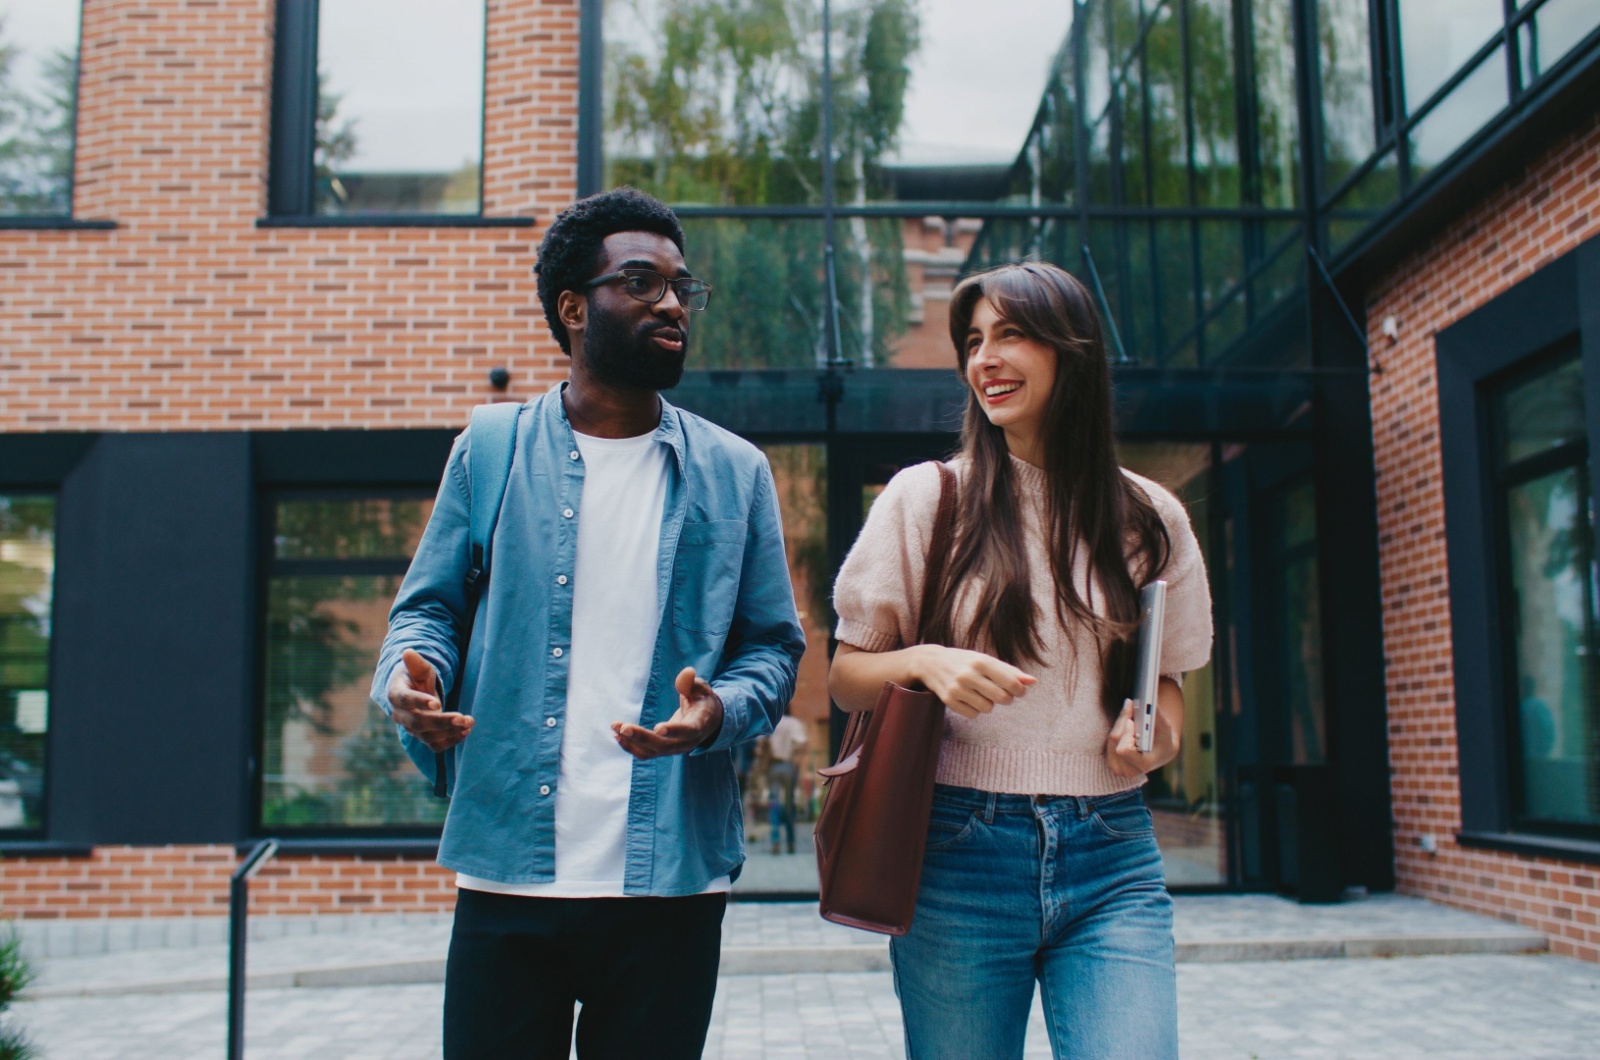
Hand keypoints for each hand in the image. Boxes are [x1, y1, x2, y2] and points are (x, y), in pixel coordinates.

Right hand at [386, 649, 473, 752]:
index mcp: (396, 695)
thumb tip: (408, 652)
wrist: (415, 693)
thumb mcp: (418, 668)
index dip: (420, 702)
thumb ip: (415, 663)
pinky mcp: (423, 737)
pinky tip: (466, 731)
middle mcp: (401, 715)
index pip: (405, 700)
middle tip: (463, 717)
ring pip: (428, 737)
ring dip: (450, 732)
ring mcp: (411, 729)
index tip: (437, 703)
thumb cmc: (416, 677)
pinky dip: (451, 741)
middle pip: (418, 723)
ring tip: (469, 722)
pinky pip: (436, 745)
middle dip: (441, 722)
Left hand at [611, 667, 723, 759]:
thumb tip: (687, 672)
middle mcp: (686, 742)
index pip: (687, 731)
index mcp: (699, 725)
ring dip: (631, 741)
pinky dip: (630, 746)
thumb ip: (691, 683)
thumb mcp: (701, 688)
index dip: (674, 730)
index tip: (658, 728)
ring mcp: (674, 749)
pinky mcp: (663, 750)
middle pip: (664, 745)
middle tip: (623, 728)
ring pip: (651, 751)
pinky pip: (645, 753)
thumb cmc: (701, 700)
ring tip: (615, 727)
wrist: (706, 721)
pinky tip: (617, 734)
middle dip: (642, 737)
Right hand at [914, 645, 1035, 718]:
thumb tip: (1033, 682)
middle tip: (1002, 694)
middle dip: (1006, 699)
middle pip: (1002, 698)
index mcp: (981, 661)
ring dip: (988, 704)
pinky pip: (973, 714)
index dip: (1019, 690)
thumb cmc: (965, 661)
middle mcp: (968, 674)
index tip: (1018, 691)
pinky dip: (974, 709)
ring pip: (987, 708)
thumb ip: (1010, 671)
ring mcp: (957, 688)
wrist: (931, 662)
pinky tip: (968, 699)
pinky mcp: (948, 700)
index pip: (1011, 683)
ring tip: (980, 694)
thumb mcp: (986, 660)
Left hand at [1106, 699, 1177, 777]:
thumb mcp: (1166, 729)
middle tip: (1130, 704)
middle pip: (1116, 740)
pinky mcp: (1111, 762)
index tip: (1131, 721)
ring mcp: (1118, 768)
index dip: (1127, 735)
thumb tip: (1150, 702)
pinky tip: (1126, 720)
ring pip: (1111, 739)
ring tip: (1129, 710)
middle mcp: (1128, 770)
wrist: (1161, 754)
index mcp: (1142, 765)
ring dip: (1121, 723)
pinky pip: (1109, 740)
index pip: (1124, 749)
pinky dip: (1118, 728)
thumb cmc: (1165, 741)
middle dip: (1123, 722)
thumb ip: (1158, 717)